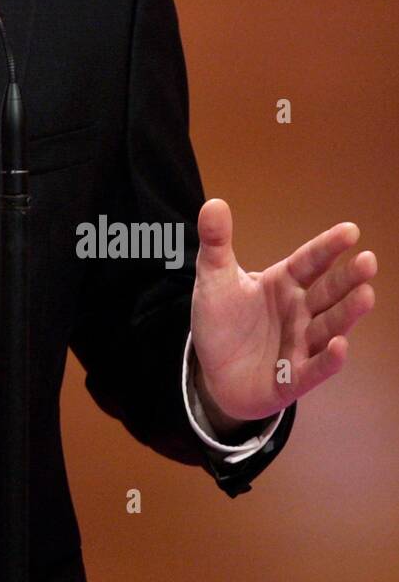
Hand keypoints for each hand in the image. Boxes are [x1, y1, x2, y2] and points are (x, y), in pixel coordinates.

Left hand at [191, 198, 375, 424]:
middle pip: (328, 293)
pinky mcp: (292, 378)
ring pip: (328, 328)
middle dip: (348, 278)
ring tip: (366, 295)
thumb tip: (213, 202)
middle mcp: (299, 313)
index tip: (351, 230)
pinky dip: (327, 359)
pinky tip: (340, 345)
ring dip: (347, 313)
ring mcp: (299, 345)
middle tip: (369, 260)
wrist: (213, 372)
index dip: (328, 247)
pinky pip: (313, 369)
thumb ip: (216, 243)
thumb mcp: (213, 278)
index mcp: (283, 284)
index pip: (310, 262)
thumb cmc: (221, 321)